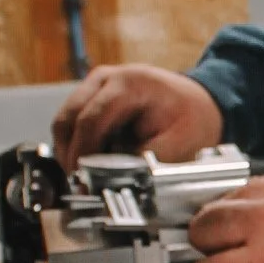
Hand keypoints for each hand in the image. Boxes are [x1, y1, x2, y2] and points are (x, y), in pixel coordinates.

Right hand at [51, 65, 222, 167]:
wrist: (198, 102)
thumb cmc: (191, 119)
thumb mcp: (176, 145)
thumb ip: (140, 162)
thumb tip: (107, 177)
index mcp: (129, 84)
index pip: (90, 121)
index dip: (81, 154)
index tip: (81, 180)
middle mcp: (106, 78)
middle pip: (68, 118)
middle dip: (70, 154)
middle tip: (78, 184)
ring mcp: (96, 84)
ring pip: (65, 121)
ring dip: (70, 150)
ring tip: (86, 175)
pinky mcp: (92, 95)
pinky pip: (72, 121)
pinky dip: (77, 143)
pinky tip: (92, 161)